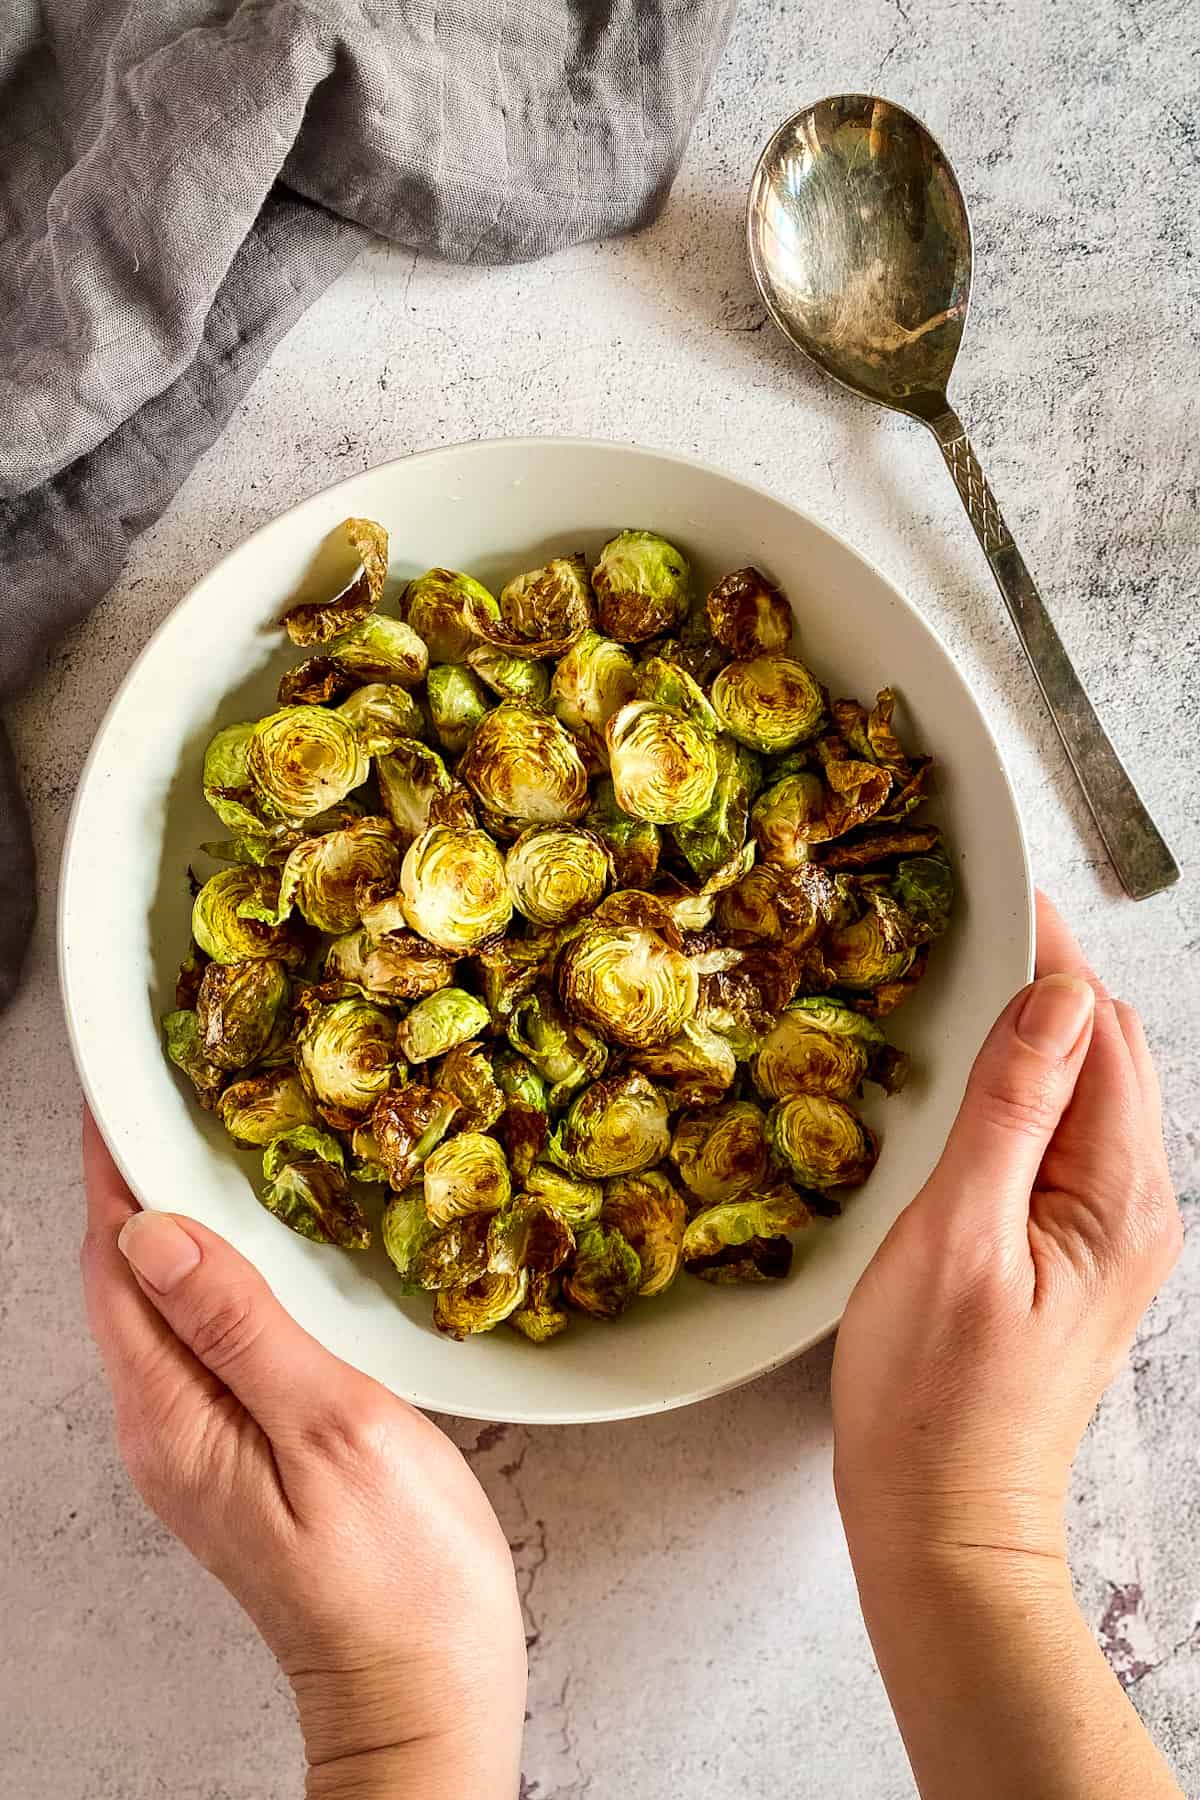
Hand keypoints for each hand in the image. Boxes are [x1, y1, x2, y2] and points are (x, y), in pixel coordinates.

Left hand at [80, 1113, 525, 1799]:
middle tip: (168, 1089)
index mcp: (172, 1414)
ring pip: (159, 1304)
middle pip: (122, 1277)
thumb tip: (154, 1230)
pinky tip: (251, 1245)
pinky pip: (198, 1337)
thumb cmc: (396, 1574)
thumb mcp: (327, 1427)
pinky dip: (211, 1271)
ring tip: (203, 1141)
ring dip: (171, 1220)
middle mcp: (163, 1427)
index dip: (112, 1165)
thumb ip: (238, 1325)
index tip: (120, 1085)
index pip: (113, 1261)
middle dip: (133, 1178)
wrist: (421, 1689)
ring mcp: (195, 1445)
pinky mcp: (234, 1453)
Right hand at [833, 890, 1180, 1562]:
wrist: (942, 1522)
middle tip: (957, 928)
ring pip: (1080, 1094)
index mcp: (1119, 1196)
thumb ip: (1012, 1111)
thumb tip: (1056, 994)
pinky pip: (1058, 1141)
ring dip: (1029, 1036)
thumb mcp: (957, 1238)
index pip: (1103, 1032)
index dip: (1053, 955)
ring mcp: (1104, 1234)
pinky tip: (966, 1082)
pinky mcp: (1067, 1254)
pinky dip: (1020, 1091)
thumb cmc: (936, 1398)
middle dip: (1045, 982)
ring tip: (953, 987)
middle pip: (1103, 1054)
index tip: (993, 892)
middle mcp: (1133, 1207)